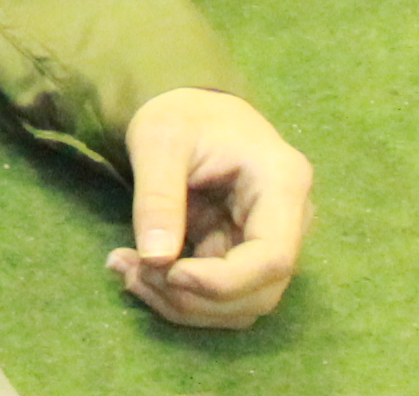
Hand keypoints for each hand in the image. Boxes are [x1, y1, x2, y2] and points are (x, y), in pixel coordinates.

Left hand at [111, 87, 312, 328]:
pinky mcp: (246, 257)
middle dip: (194, 299)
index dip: (223, 282)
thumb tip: (155, 260)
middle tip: (132, 273)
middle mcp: (291, 220)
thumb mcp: (159, 142)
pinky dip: (179, 296)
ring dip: (183, 305)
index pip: (273, 257)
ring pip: (241, 304)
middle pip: (259, 292)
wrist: (192, 112)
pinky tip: (138, 271)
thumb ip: (158, 198)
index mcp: (282, 183)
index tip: (169, 274)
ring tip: (128, 272)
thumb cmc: (181, 116)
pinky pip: (222, 296)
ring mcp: (271, 242)